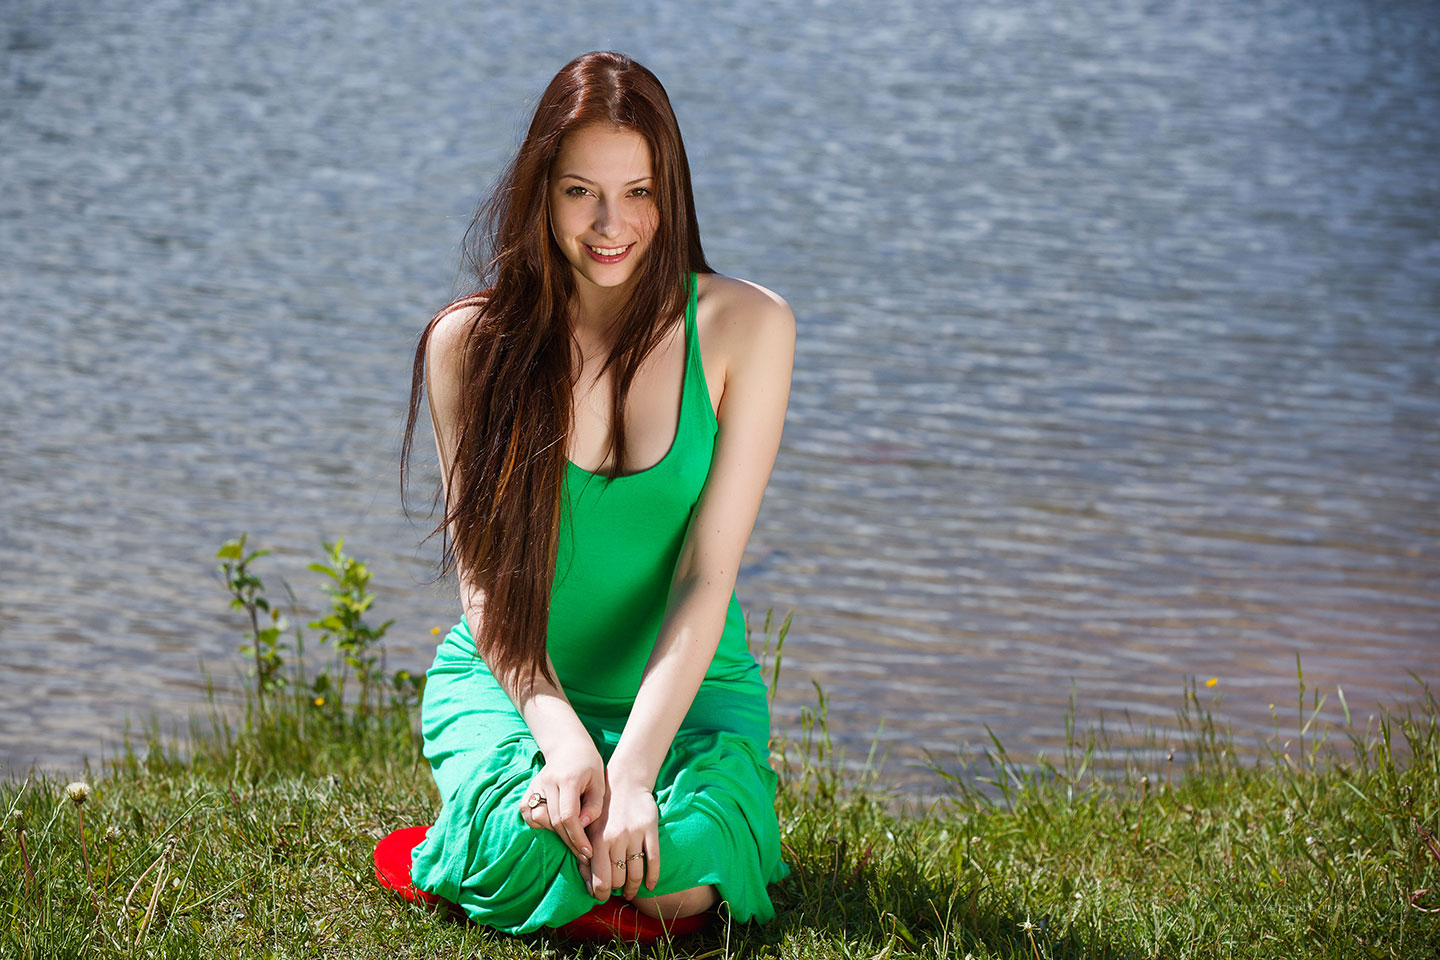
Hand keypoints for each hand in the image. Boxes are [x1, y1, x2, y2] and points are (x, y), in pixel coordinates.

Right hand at [518, 741, 605, 867]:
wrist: (568, 747)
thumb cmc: (588, 765)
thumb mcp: (600, 782)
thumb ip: (594, 806)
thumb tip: (582, 826)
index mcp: (568, 779)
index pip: (568, 815)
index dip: (577, 837)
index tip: (587, 851)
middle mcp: (548, 782)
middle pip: (554, 821)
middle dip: (569, 841)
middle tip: (583, 854)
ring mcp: (535, 785)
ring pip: (539, 820)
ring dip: (555, 834)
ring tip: (571, 836)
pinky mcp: (528, 790)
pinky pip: (528, 815)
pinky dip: (540, 824)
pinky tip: (554, 825)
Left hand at [583, 769, 659, 900]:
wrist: (625, 783)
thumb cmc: (603, 811)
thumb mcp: (589, 830)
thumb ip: (586, 856)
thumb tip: (588, 885)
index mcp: (597, 840)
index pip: (600, 880)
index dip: (601, 894)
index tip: (602, 896)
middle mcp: (616, 839)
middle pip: (619, 879)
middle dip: (617, 890)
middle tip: (616, 891)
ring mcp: (634, 835)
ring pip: (636, 873)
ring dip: (633, 887)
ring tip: (630, 891)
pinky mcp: (650, 830)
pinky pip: (654, 860)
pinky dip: (652, 877)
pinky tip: (649, 885)